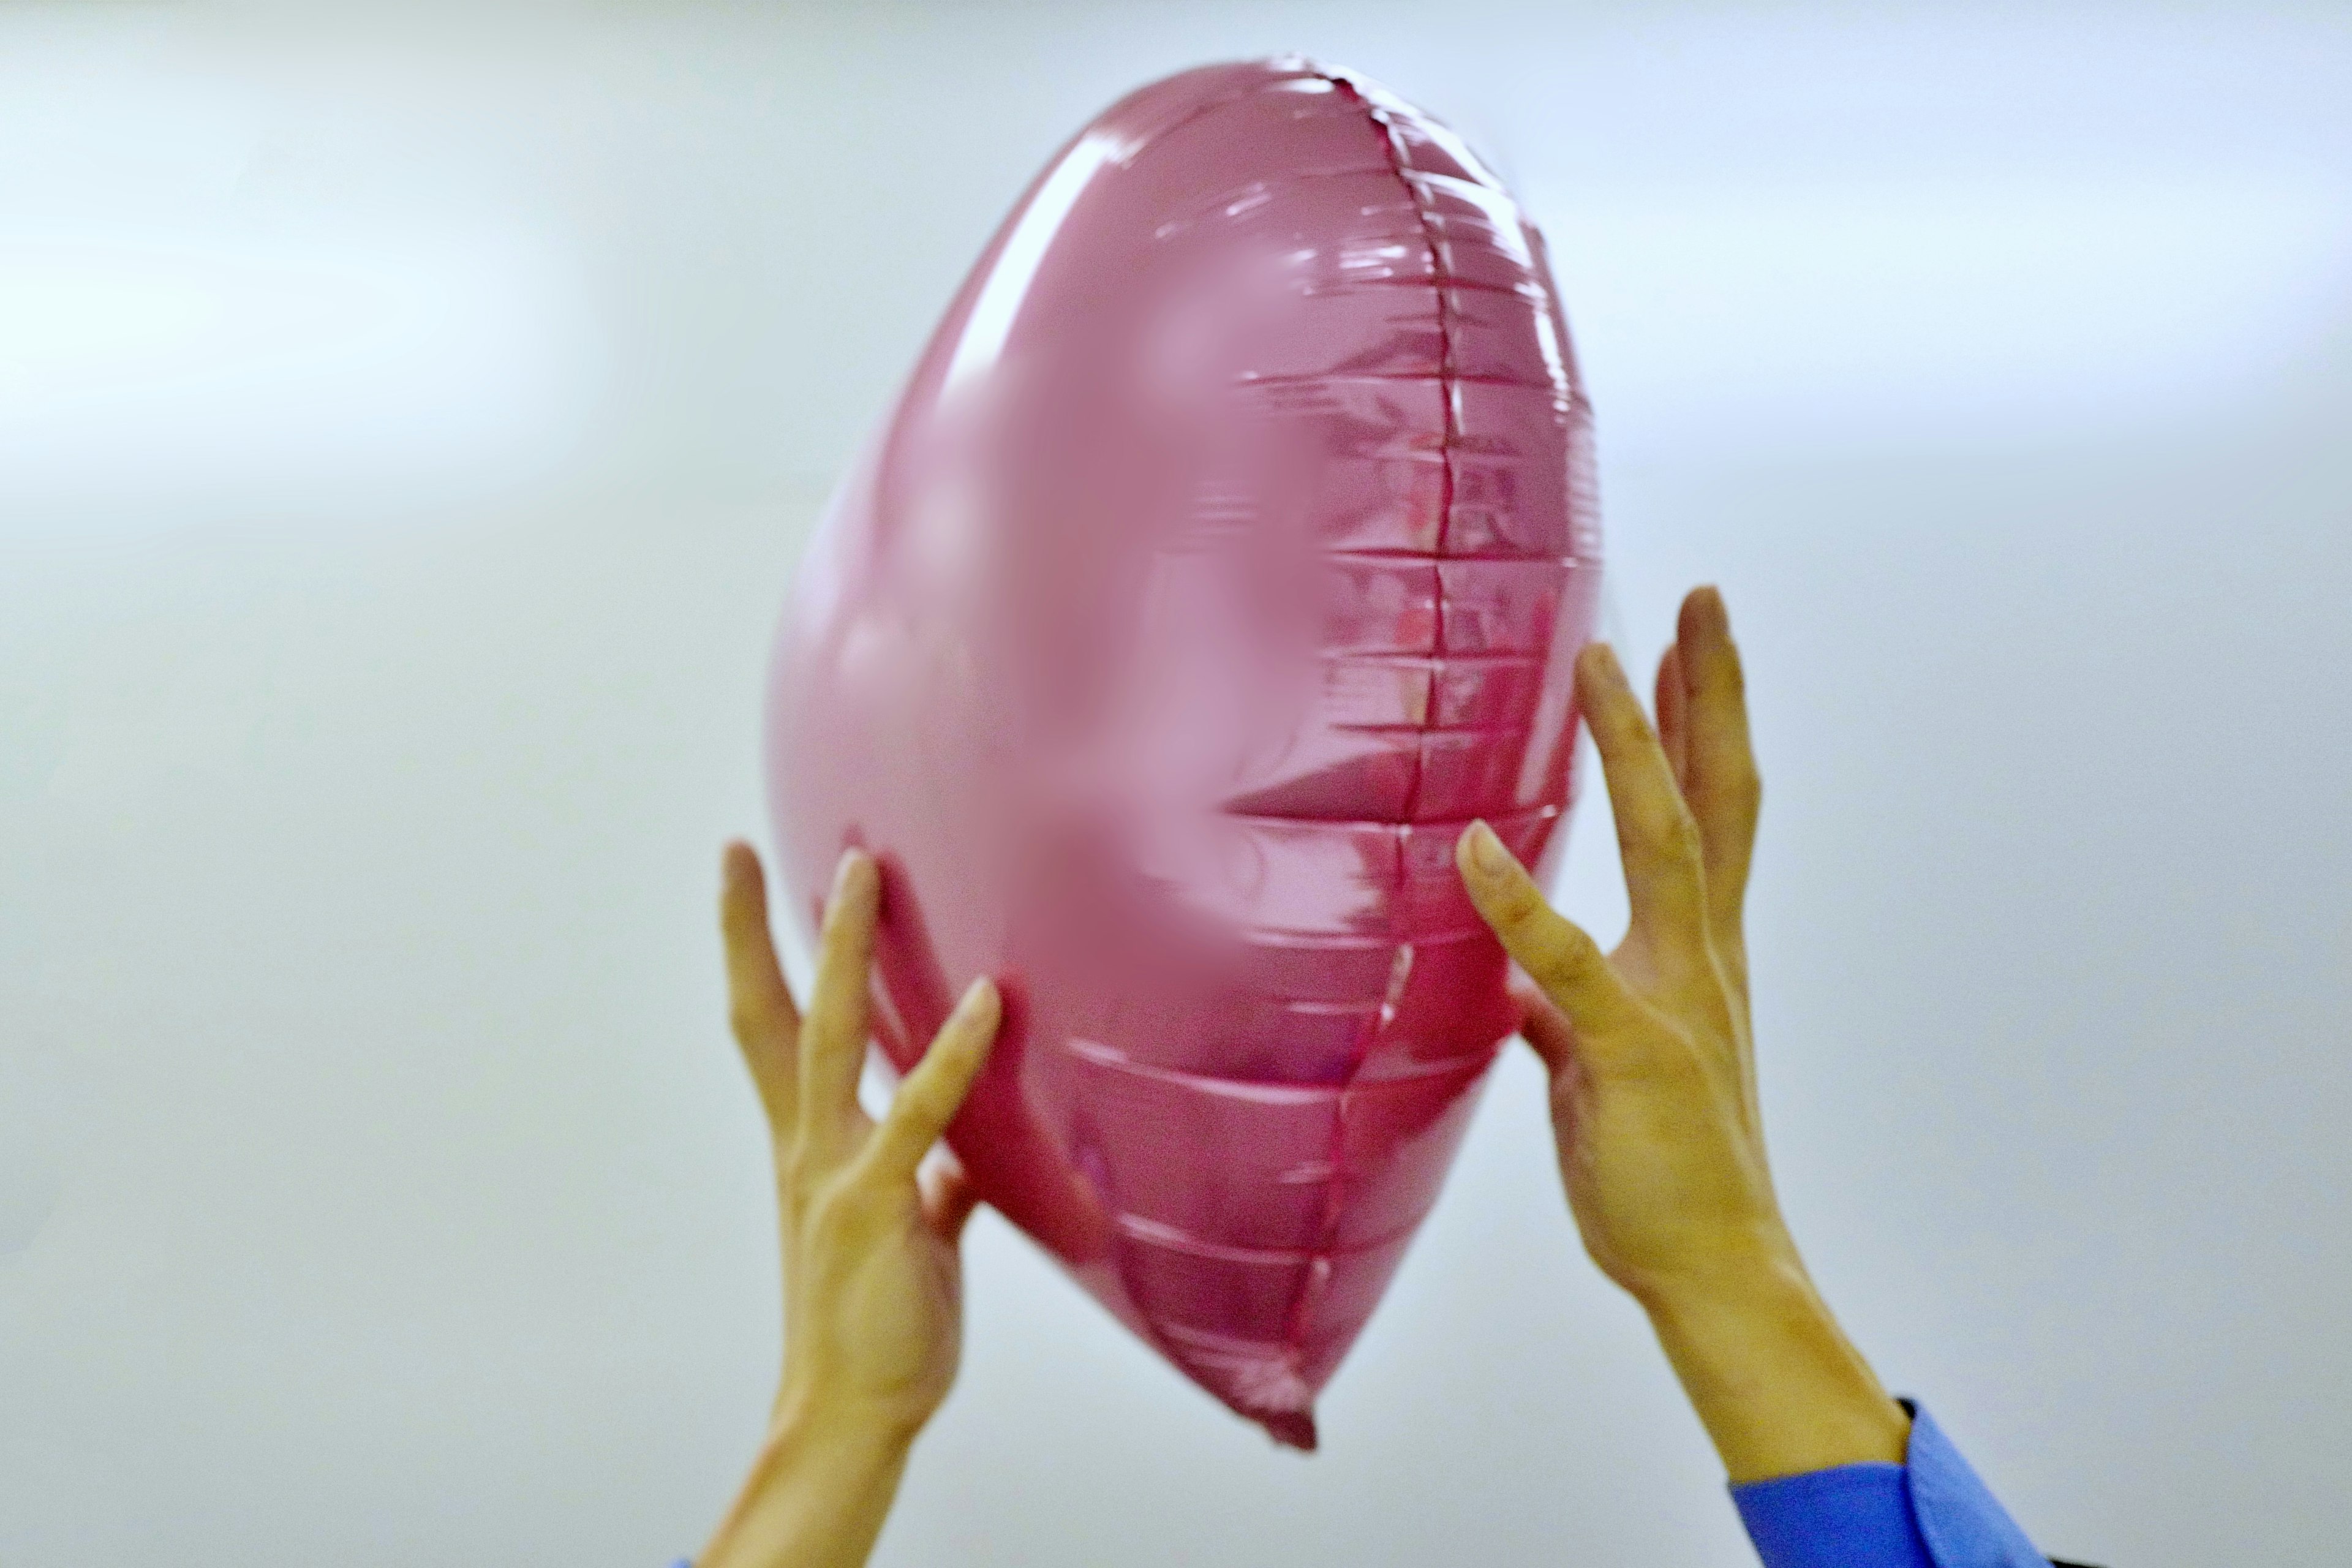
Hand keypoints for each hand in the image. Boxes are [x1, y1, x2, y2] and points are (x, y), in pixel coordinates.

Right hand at [700, 843, 1000, 1567]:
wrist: (855, 1408)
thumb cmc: (883, 1323)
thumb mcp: (914, 1232)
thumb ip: (938, 1182)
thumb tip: (966, 1157)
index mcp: (811, 1146)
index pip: (772, 1028)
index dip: (754, 950)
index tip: (743, 875)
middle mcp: (808, 1145)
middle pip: (777, 1014)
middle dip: (768, 926)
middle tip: (757, 846)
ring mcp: (835, 1171)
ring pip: (834, 1037)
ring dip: (846, 951)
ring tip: (863, 869)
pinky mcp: (877, 1205)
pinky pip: (921, 1115)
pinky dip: (952, 1054)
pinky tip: (984, 999)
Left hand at [1456, 587, 1908, 1482]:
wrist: (1712, 1266)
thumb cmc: (1661, 1170)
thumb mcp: (1601, 1067)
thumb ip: (1563, 1009)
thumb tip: (1519, 985)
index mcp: (1698, 954)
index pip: (1710, 813)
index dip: (1699, 725)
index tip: (1688, 641)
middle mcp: (1703, 956)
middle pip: (1717, 797)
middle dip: (1709, 693)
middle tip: (1703, 596)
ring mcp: (1676, 996)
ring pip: (1668, 845)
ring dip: (1637, 749)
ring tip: (1605, 661)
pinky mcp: (1631, 1050)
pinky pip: (1567, 961)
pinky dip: (1519, 901)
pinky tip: (1475, 847)